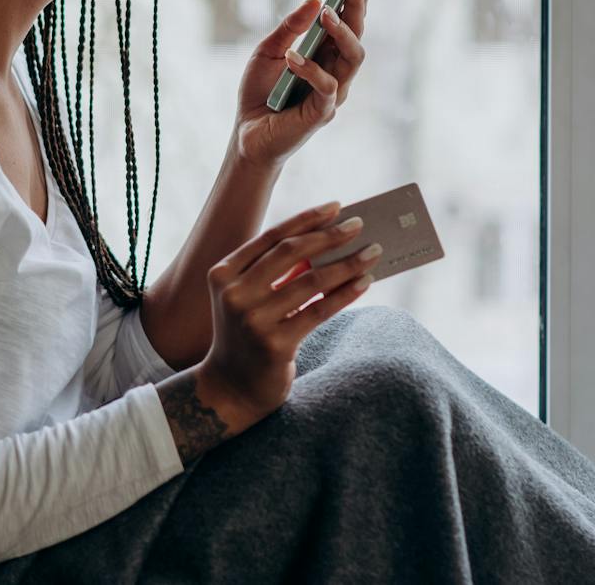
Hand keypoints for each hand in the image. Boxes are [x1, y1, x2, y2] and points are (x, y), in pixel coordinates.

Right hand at [195, 201, 381, 424]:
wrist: (231, 388)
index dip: (306, 219)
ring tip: (371, 253)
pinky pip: (319, 311)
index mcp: (223, 273)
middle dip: (329, 235)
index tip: (336, 207)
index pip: (271, 237)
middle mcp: (234, 294)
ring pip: (311, 281)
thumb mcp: (250, 297)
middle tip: (358, 225)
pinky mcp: (275, 345)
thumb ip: (277, 271)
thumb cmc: (247, 334)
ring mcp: (253, 320)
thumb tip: (327, 240)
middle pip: (290, 253)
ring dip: (346, 264)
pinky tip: (364, 282)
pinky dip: (346, 294)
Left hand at [231, 0, 376, 168]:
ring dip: (342, 32)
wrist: (245, 133)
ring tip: (327, 13)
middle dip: (360, 3)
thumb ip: (290, 27)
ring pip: (353, 58)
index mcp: (325, 54)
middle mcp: (336, 70)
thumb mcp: (268, 51)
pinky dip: (310, 69)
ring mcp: (333, 92)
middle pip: (358, 34)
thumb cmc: (259, 92)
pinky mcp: (322, 113)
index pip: (349, 21)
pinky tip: (292, 57)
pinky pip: (327, 86)